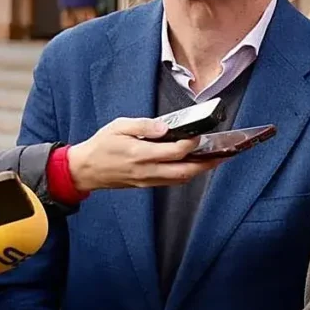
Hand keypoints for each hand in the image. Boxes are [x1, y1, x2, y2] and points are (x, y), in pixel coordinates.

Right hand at [67, 117, 221, 190]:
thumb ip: (143, 125)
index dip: (191, 144)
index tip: (201, 134)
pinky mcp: (147, 184)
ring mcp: (147, 179)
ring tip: (216, 159)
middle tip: (223, 153)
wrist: (86, 170)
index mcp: (139, 153)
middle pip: (184, 171)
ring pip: (180, 179)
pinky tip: (196, 165)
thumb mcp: (118, 126)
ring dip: (200, 170)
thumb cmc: (102, 145)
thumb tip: (166, 127)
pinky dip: (187, 174)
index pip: (173, 152)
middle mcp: (146, 170)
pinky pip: (172, 182)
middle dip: (206, 163)